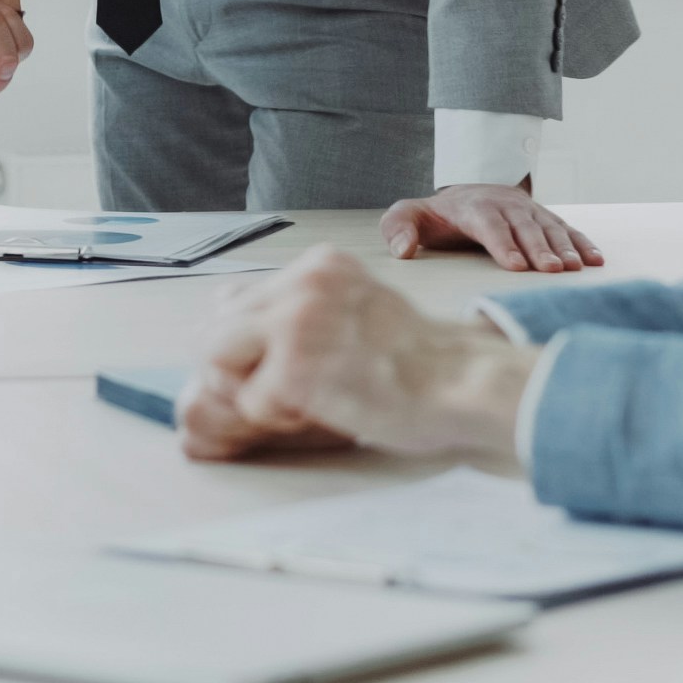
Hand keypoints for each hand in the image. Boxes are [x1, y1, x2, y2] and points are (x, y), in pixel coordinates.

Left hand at [177, 248, 533, 463]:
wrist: (464, 383)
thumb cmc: (420, 359)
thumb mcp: (359, 305)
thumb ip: (305, 305)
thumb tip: (233, 313)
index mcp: (320, 265)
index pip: (239, 298)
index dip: (251, 341)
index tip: (288, 364)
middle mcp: (302, 283)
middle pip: (218, 326)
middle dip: (239, 366)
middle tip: (288, 389)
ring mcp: (295, 323)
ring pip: (218, 358)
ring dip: (251, 388)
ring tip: (303, 398)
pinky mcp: (293, 369)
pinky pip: (247, 402)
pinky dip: (276, 416)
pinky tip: (322, 410)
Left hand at [382, 182, 604, 273]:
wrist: (465, 192)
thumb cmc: (436, 216)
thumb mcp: (409, 215)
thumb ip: (399, 227)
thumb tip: (403, 249)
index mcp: (473, 208)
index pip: (490, 225)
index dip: (504, 244)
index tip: (516, 266)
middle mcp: (505, 206)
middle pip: (524, 227)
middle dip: (540, 248)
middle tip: (553, 271)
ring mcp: (527, 210)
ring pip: (549, 227)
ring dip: (565, 247)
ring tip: (577, 268)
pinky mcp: (543, 218)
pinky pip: (566, 228)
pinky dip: (582, 243)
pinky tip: (596, 260)